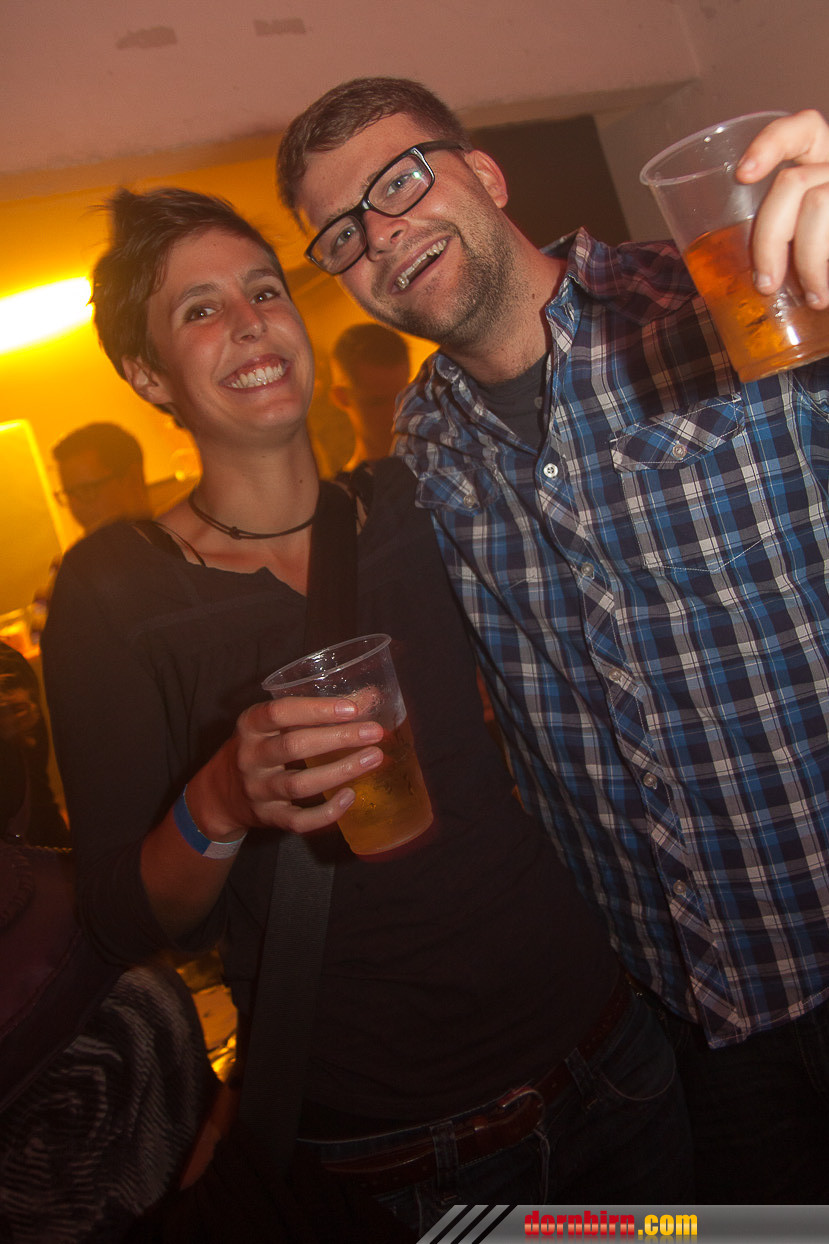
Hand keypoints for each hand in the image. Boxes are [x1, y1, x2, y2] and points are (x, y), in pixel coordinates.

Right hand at [186, 696, 383, 838]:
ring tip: (374, 758)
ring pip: (299, 784)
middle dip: (338, 738)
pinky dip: (326, 812)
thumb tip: (368, 697)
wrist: (220, 794)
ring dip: (340, 771)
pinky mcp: (268, 817)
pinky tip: (350, 796)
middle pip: (294, 746)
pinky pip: (298, 820)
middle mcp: (250, 757)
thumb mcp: (273, 725)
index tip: (352, 708)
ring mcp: (258, 790)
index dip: (316, 709)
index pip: (279, 712)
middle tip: (374, 732)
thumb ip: (313, 712)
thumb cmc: (258, 748)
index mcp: (249, 726)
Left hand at [737, 109, 828, 307]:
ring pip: (816, 205)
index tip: (742, 175)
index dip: (772, 142)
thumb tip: (726, 275)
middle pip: (793, 182)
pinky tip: (824, 295)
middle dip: (769, 238)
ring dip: (806, 261)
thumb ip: (780, 238)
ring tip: (812, 297)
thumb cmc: (823, 265)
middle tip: (765, 284)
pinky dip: (820, 270)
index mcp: (824, 167)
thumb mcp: (801, 243)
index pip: (805, 129)